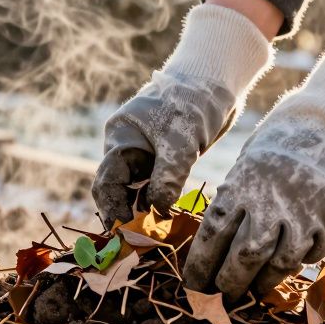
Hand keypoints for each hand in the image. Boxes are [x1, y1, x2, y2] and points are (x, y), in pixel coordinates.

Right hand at [93, 4, 273, 226]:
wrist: (217, 81)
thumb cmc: (193, 102)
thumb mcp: (180, 141)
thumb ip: (167, 177)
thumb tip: (157, 211)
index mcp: (120, 137)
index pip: (107, 179)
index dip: (112, 207)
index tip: (124, 231)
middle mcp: (128, 147)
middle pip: (118, 189)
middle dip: (125, 214)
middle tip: (137, 242)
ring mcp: (147, 154)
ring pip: (138, 191)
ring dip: (144, 213)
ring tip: (153, 237)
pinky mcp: (166, 160)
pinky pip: (157, 188)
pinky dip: (160, 204)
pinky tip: (168, 221)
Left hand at [184, 20, 324, 297]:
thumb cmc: (284, 143)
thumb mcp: (249, 165)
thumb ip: (236, 202)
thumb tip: (216, 244)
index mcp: (242, 187)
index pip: (212, 237)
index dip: (200, 267)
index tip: (193, 287)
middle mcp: (271, 205)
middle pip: (243, 259)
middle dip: (228, 285)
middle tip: (221, 299)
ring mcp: (305, 216)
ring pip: (278, 265)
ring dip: (262, 283)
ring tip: (253, 291)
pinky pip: (311, 254)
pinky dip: (297, 263)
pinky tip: (287, 265)